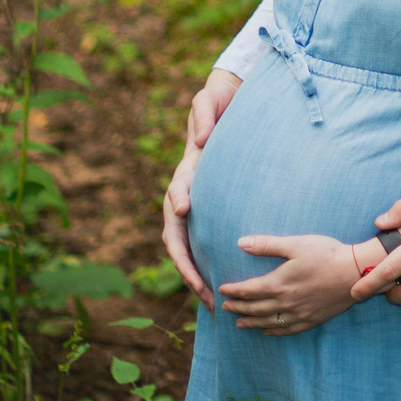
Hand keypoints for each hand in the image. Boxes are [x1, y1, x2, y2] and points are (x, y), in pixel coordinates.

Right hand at [159, 70, 242, 308]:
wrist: (226, 107)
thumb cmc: (218, 103)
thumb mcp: (210, 99)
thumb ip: (204, 114)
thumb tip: (201, 139)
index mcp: (186, 170)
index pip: (177, 190)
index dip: (178, 200)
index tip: (185, 209)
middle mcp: (185, 193)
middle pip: (174, 234)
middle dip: (184, 263)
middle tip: (200, 287)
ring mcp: (195, 206)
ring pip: (185, 247)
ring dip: (194, 275)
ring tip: (210, 301)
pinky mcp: (208, 213)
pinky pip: (202, 245)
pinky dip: (206, 268)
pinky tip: (220, 289)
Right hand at [159, 144, 215, 309]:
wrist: (196, 166)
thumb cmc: (191, 172)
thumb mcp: (184, 180)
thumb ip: (180, 192)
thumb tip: (180, 209)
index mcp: (172, 225)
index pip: (178, 254)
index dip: (188, 272)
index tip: (199, 287)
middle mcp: (177, 236)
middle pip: (186, 268)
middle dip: (197, 288)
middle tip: (214, 306)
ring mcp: (187, 240)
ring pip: (193, 269)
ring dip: (204, 289)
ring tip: (220, 308)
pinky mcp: (197, 240)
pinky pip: (201, 263)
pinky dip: (209, 278)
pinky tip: (224, 292)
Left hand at [219, 235, 378, 335]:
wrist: (356, 272)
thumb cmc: (327, 254)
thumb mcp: (295, 244)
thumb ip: (267, 245)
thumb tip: (240, 243)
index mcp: (278, 282)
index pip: (248, 290)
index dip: (233, 291)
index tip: (222, 290)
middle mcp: (285, 302)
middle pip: (254, 308)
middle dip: (237, 307)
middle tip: (225, 307)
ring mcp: (299, 313)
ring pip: (268, 321)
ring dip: (251, 322)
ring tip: (239, 323)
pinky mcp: (312, 319)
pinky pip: (287, 329)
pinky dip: (274, 331)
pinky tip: (267, 331)